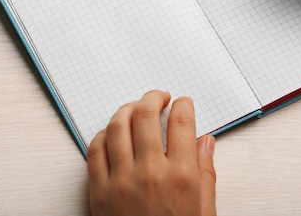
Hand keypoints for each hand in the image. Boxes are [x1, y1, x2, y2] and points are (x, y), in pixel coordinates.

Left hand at [87, 90, 216, 215]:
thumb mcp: (204, 212)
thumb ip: (205, 173)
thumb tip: (206, 141)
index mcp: (181, 177)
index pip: (182, 122)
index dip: (183, 105)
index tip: (183, 103)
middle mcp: (149, 173)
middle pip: (146, 115)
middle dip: (154, 97)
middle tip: (159, 97)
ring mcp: (120, 181)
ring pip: (117, 126)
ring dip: (127, 109)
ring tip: (136, 108)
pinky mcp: (98, 191)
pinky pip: (94, 150)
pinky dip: (102, 134)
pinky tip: (112, 133)